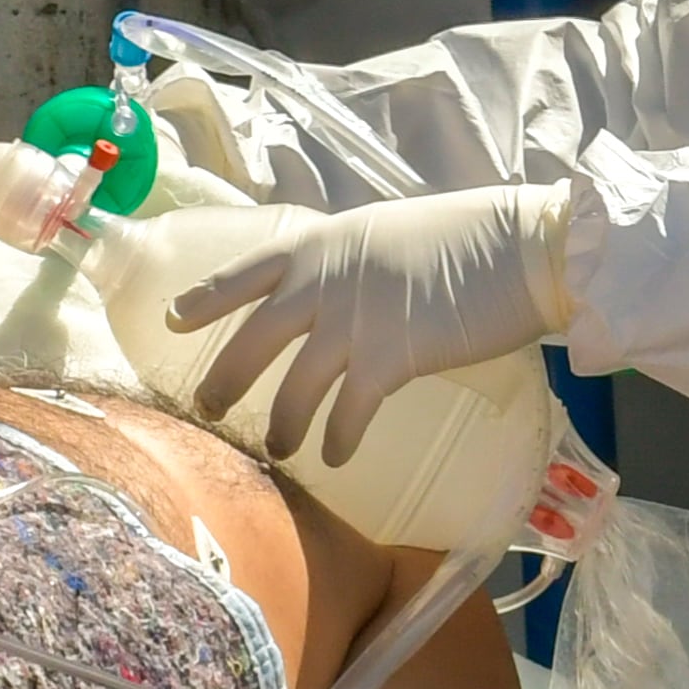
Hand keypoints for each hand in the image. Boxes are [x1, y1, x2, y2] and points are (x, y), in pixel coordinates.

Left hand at [169, 183, 573, 465]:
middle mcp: (323, 283)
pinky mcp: (388, 360)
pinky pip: (347, 412)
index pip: (244, 272)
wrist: (516, 248)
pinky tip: (333, 457)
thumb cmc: (464, 235)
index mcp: (320, 244)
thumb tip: (336, 287)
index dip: (205, 298)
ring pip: (294, 387)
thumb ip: (350, 261)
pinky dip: (336, 438)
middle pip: (253, 340)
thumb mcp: (386, 232)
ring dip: (283, 424)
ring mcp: (351, 322)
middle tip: (206, 407)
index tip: (172, 317)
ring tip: (277, 449)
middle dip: (226, 379)